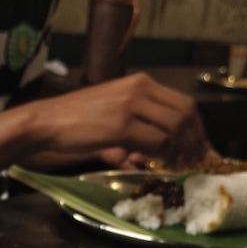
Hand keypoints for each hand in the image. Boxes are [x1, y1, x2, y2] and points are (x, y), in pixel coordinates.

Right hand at [52, 72, 209, 167]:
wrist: (48, 121)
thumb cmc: (76, 118)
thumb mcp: (113, 107)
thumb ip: (139, 117)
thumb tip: (161, 142)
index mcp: (140, 82)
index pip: (182, 101)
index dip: (196, 127)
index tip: (198, 145)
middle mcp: (140, 89)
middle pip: (184, 114)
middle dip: (195, 140)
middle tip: (194, 160)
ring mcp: (131, 106)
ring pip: (173, 128)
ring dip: (180, 151)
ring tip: (177, 165)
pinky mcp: (122, 126)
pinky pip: (155, 142)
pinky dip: (162, 156)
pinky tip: (159, 164)